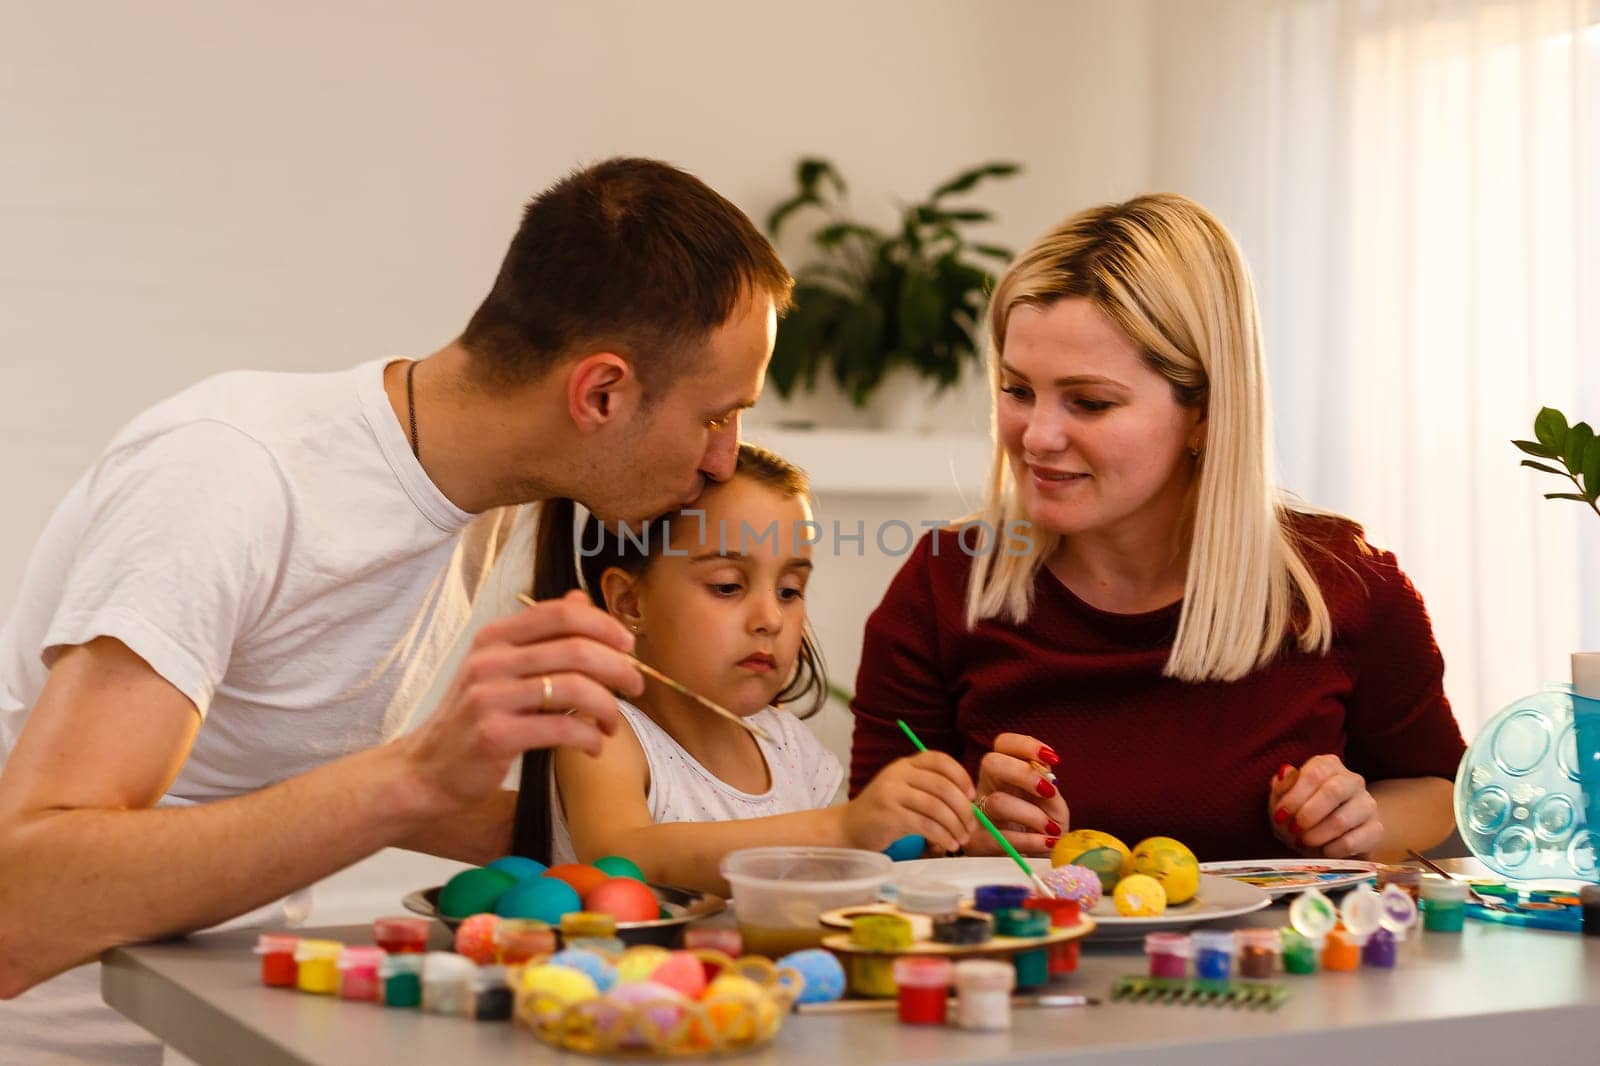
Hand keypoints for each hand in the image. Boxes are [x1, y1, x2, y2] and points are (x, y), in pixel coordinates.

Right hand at [397, 590, 642, 815]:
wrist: (426, 770)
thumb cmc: (473, 718)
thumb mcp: (500, 668)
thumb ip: (540, 636)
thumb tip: (580, 600)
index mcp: (494, 638)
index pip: (559, 613)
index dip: (603, 624)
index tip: (628, 645)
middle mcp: (490, 661)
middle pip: (576, 649)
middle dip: (619, 667)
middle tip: (636, 686)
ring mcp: (489, 698)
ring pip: (574, 688)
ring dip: (608, 706)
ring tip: (613, 723)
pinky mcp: (495, 735)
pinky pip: (562, 728)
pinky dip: (589, 737)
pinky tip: (594, 746)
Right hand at [843, 752, 976, 852]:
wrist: (849, 827)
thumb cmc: (884, 812)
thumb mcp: (905, 791)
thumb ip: (930, 790)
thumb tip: (969, 804)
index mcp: (906, 764)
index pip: (940, 760)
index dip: (961, 775)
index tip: (972, 795)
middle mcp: (898, 774)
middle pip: (942, 785)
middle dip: (963, 808)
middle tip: (972, 826)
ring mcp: (892, 793)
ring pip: (936, 807)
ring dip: (955, 825)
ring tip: (961, 839)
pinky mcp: (889, 815)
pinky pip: (925, 824)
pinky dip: (942, 836)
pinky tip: (949, 844)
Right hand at [965, 733, 1068, 857]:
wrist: (1036, 863)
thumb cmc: (1044, 827)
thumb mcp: (1052, 804)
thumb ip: (1048, 786)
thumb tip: (1044, 775)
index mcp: (1004, 772)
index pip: (1004, 743)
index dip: (1026, 745)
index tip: (1053, 759)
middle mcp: (986, 786)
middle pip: (991, 763)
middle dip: (1024, 774)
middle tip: (1048, 791)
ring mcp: (978, 813)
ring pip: (997, 802)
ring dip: (1032, 815)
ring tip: (1051, 830)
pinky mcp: (977, 841)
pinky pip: (1001, 836)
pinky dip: (1030, 840)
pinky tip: (1046, 843)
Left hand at [1269, 754, 1382, 857]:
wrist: (1321, 839)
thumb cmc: (1299, 813)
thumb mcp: (1282, 799)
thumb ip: (1282, 786)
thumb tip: (1285, 772)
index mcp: (1328, 765)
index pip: (1315, 773)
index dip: (1295, 796)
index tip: (1281, 815)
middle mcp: (1352, 780)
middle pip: (1334, 791)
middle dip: (1308, 814)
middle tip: (1294, 829)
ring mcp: (1367, 804)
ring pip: (1343, 819)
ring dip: (1318, 834)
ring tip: (1304, 841)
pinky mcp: (1375, 830)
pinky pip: (1354, 841)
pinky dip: (1333, 849)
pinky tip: (1322, 851)